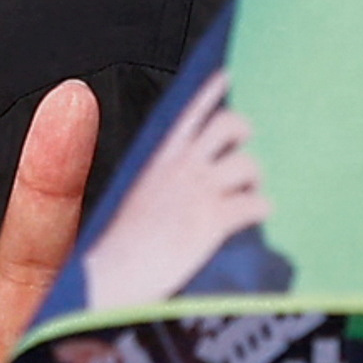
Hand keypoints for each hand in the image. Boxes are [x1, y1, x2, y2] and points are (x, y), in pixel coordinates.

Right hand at [79, 71, 265, 310]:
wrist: (102, 287)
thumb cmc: (112, 257)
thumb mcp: (127, 208)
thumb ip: (156, 187)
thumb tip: (179, 182)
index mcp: (153, 163)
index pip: (186, 115)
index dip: (209, 92)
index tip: (226, 75)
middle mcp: (176, 168)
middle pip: (229, 125)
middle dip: (244, 136)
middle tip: (241, 158)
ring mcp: (195, 190)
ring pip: (249, 164)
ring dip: (253, 183)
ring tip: (244, 200)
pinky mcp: (212, 220)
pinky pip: (257, 204)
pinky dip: (260, 212)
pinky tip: (249, 223)